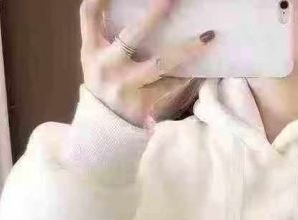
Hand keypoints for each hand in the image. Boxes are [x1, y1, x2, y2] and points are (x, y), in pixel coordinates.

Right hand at [79, 0, 215, 128]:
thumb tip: (132, 4)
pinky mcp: (144, 105)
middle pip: (132, 35)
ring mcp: (126, 87)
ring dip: (186, 50)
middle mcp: (107, 67)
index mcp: (91, 50)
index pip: (90, 14)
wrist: (105, 129)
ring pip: (160, 64)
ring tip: (207, 38)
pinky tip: (204, 69)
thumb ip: (104, 32)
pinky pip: (172, 86)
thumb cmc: (105, 84)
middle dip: (154, 15)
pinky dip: (188, 76)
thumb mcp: (94, 58)